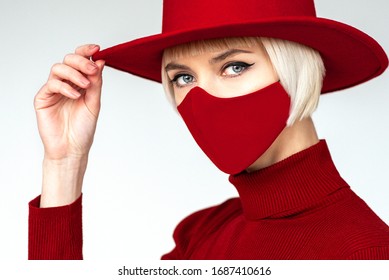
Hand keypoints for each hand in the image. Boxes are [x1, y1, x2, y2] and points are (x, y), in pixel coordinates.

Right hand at [34, 44, 104, 206]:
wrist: (72, 149)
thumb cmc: (83, 129)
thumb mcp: (94, 103)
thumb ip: (96, 83)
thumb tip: (100, 61)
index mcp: (80, 83)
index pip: (81, 61)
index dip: (87, 51)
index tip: (97, 49)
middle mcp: (67, 84)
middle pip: (69, 60)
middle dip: (81, 61)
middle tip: (92, 70)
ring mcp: (54, 90)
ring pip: (58, 68)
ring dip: (74, 73)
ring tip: (85, 85)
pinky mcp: (43, 98)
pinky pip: (52, 84)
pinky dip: (65, 87)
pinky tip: (75, 96)